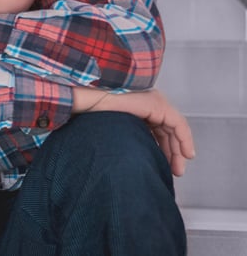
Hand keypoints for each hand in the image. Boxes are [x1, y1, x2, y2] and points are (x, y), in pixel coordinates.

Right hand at [74, 88, 195, 176]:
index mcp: (137, 108)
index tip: (167, 165)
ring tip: (178, 167)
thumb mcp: (117, 131)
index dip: (165, 148)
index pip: (157, 129)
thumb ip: (130, 138)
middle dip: (172, 152)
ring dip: (178, 149)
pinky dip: (183, 139)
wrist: (88, 103)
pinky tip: (184, 153)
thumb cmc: (93, 116)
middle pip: (167, 130)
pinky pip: (177, 124)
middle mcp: (148, 104)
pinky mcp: (157, 105)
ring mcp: (153, 102)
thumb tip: (135, 157)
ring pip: (175, 128)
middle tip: (175, 170)